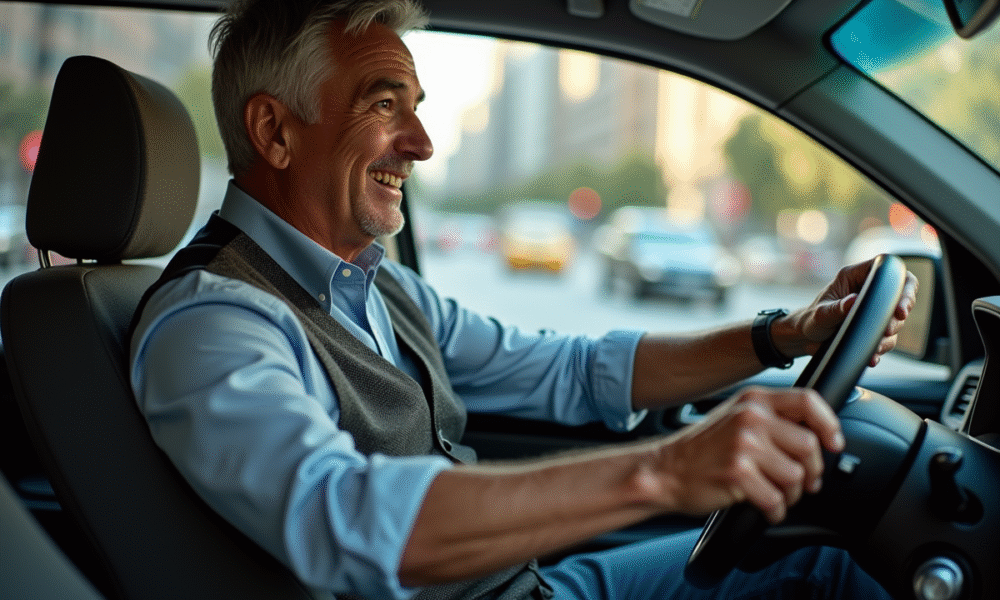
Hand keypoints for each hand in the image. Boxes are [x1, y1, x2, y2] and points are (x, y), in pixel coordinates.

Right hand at [656, 386, 843, 523]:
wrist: (665, 470)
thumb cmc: (702, 450)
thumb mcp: (735, 418)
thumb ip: (771, 419)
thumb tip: (816, 436)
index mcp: (753, 400)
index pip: (808, 401)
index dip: (829, 425)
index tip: (834, 443)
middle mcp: (751, 417)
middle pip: (808, 446)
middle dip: (811, 472)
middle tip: (802, 483)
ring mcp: (744, 444)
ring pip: (795, 476)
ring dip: (791, 494)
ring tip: (775, 494)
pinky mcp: (739, 473)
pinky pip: (777, 499)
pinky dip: (775, 511)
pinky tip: (763, 507)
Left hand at [779, 256, 917, 366]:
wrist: (805, 339)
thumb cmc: (809, 320)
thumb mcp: (820, 314)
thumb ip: (836, 308)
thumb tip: (853, 301)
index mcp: (854, 276)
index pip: (887, 270)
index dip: (901, 285)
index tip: (899, 309)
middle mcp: (867, 290)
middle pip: (900, 295)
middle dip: (897, 317)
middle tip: (887, 331)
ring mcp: (872, 309)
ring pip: (896, 320)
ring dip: (888, 336)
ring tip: (874, 347)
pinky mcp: (874, 326)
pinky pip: (888, 337)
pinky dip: (882, 348)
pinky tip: (872, 357)